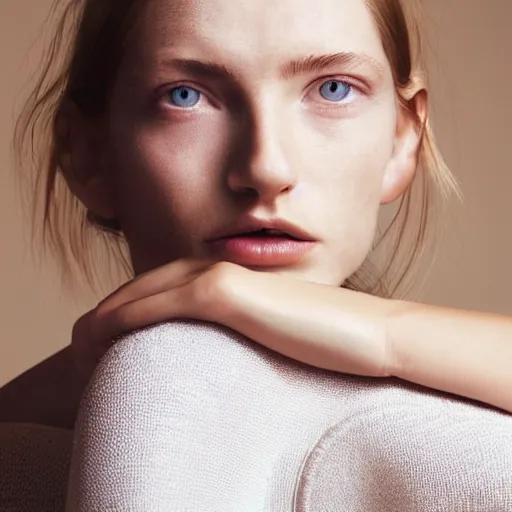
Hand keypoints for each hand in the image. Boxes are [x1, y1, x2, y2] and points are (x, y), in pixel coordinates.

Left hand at [71, 257, 392, 382]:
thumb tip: (225, 353)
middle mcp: (218, 269)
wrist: (369, 335)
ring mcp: (220, 277)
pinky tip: (96, 344)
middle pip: (142, 289)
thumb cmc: (328, 340)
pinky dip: (119, 321)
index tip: (103, 346)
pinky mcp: (226, 293)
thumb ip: (245, 331)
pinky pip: (155, 306)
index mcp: (228, 278)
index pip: (160, 290)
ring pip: (140, 295)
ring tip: (79, 354)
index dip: (126, 313)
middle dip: (105, 317)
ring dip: (102, 321)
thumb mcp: (275, 333)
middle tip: (79, 351)